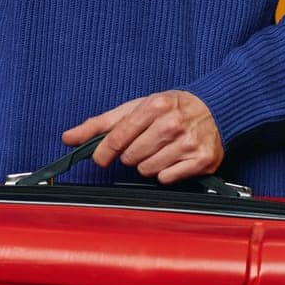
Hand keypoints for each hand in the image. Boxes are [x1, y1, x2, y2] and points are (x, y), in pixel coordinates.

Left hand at [62, 90, 223, 183]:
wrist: (215, 109)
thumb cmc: (171, 108)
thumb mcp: (136, 107)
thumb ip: (101, 123)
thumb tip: (69, 137)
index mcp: (155, 105)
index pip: (118, 136)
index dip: (104, 151)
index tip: (102, 156)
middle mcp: (173, 123)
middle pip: (131, 157)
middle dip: (132, 154)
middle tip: (145, 144)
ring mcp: (188, 142)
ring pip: (147, 170)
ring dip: (148, 164)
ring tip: (160, 150)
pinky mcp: (201, 160)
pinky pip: (166, 179)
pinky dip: (166, 173)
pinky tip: (173, 159)